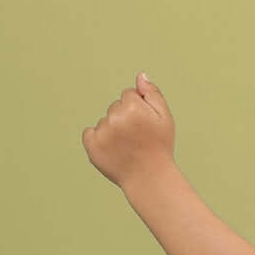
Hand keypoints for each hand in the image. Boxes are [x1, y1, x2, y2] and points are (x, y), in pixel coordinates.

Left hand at [81, 72, 175, 189]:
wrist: (149, 178)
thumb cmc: (160, 147)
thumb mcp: (165, 118)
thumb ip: (153, 94)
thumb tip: (140, 76)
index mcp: (132, 107)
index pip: (128, 95)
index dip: (139, 109)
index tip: (145, 125)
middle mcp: (115, 117)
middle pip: (115, 107)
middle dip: (125, 118)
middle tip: (137, 137)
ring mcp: (102, 132)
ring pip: (104, 121)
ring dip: (113, 130)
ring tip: (127, 147)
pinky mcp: (91, 146)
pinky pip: (90, 133)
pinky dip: (98, 140)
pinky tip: (112, 150)